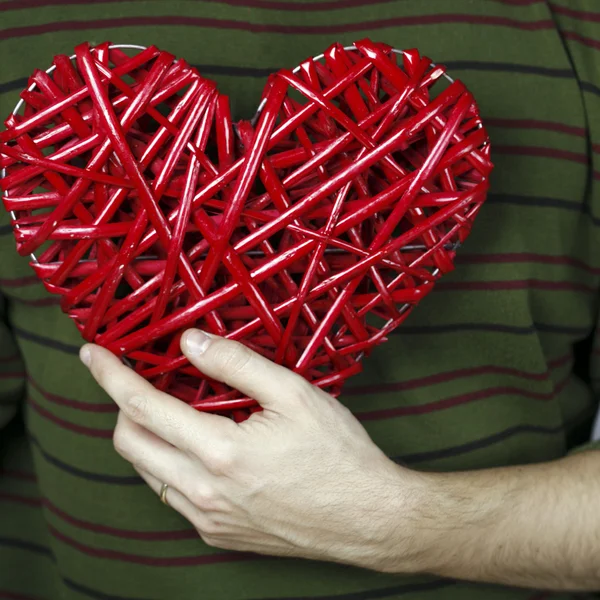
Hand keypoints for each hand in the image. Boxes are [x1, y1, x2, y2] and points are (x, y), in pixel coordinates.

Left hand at [80, 331, 424, 570]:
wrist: (368, 518)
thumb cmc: (338, 454)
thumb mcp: (294, 394)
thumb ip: (236, 364)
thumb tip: (190, 343)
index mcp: (220, 454)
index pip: (143, 408)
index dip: (111, 377)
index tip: (93, 355)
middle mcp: (204, 493)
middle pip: (130, 445)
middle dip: (121, 407)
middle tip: (138, 382)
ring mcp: (209, 519)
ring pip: (147, 473)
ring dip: (145, 437)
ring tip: (169, 411)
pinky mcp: (219, 534)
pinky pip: (173, 495)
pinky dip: (169, 464)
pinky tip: (198, 447)